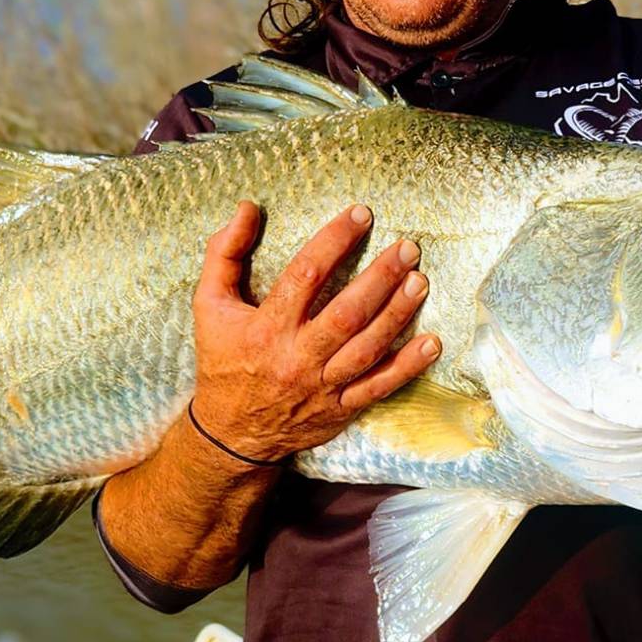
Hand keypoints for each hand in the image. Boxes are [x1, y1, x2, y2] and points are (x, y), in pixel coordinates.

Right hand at [189, 201, 439, 463]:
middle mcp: (297, 356)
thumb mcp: (209, 304)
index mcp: (267, 327)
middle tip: (408, 248)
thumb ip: (224, 253)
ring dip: (398, 313)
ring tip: (420, 281)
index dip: (335, 240)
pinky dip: (408, 366)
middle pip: (347, 312)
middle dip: (381, 277)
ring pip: (368, 347)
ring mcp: (322, 386)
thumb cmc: (223, 359)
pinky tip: (432, 343)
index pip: (305, 274)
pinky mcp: (341, 408)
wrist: (230, 433)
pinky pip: (379, 387)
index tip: (360, 214)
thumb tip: (247, 208)